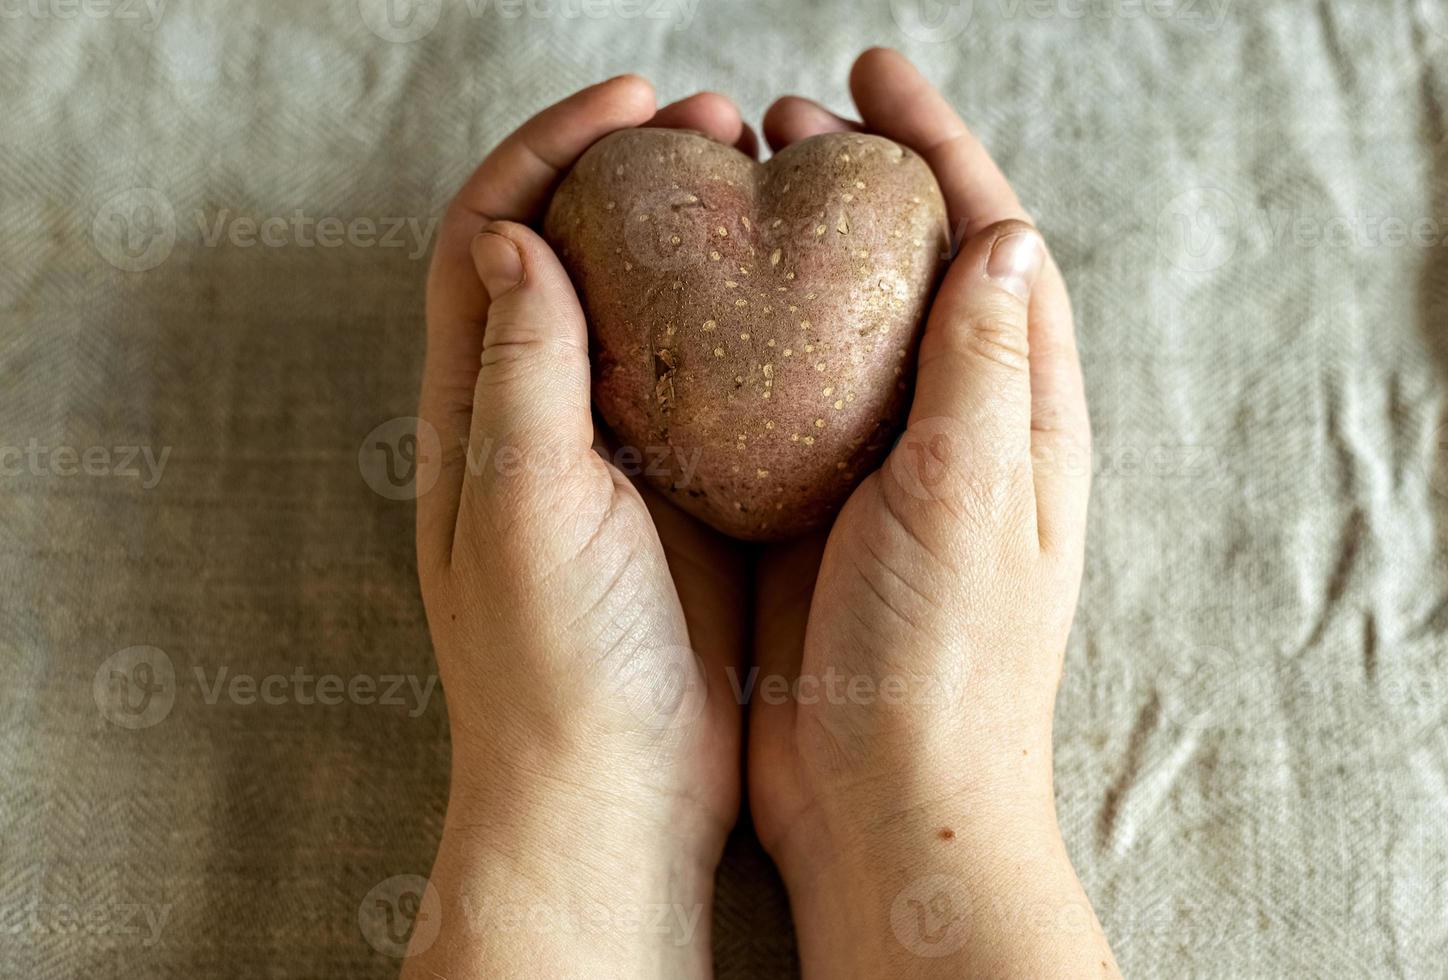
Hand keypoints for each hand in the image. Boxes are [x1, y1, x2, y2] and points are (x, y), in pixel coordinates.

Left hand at [407, 78, 754, 978]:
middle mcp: (541, 420)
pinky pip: (713, 383)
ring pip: (648, 310)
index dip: (547, 151)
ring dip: (692, 236)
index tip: (633, 102)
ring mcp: (618, 457)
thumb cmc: (555, 669)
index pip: (489, 238)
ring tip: (762, 180)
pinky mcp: (686, 497)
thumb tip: (514, 239)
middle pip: (570, 255)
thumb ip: (520, 375)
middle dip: (628, 170)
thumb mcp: (528, 511)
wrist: (614, 797)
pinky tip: (807, 299)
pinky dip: (747, 324)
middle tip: (713, 124)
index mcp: (480, 413)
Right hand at [748, 50, 1117, 976]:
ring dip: (788, 248)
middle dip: (853, 183)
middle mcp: (949, 428)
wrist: (884, 801)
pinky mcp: (805, 510)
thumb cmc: (946, 663)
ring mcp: (873, 468)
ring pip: (829, 324)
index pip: (986, 243)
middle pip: (904, 267)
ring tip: (730, 182)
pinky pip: (769, 397)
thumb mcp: (973, 499)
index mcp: (1014, 413)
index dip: (938, 148)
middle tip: (781, 122)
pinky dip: (735, 338)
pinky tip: (683, 308)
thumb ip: (983, 366)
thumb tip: (1003, 233)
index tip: (874, 74)